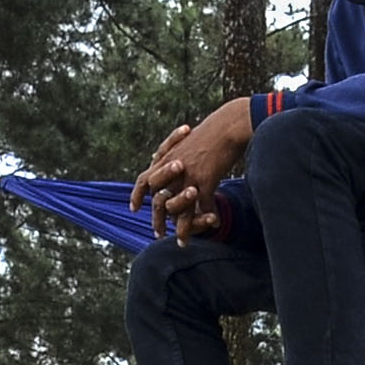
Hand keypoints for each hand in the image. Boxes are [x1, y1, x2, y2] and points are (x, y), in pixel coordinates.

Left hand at [128, 96, 258, 242]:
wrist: (230, 124)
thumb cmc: (215, 130)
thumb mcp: (189, 141)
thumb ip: (179, 153)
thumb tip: (175, 160)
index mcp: (168, 158)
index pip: (145, 179)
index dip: (137, 195)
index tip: (134, 209)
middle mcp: (174, 168)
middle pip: (158, 198)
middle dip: (157, 219)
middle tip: (158, 234)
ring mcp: (188, 174)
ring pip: (178, 207)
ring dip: (180, 226)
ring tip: (182, 241)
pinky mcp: (206, 179)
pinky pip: (203, 206)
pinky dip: (207, 218)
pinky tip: (212, 225)